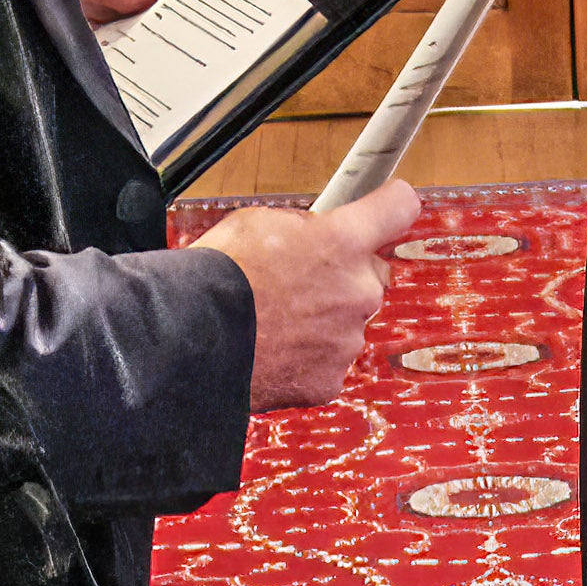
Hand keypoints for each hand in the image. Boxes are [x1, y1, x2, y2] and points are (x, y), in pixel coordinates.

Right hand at [193, 181, 425, 409]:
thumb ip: (304, 227)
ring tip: (274, 319)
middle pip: (372, 273)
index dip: (389, 207)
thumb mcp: (256, 223)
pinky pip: (328, 361)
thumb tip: (315, 233)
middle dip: (345, 274)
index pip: (398, 208)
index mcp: (343, 242)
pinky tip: (273, 350)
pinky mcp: (331, 378)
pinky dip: (307, 358)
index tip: (387, 209)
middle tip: (300, 280)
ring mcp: (348, 338)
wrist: (187, 341)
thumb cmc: (215, 277)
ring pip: (349, 321)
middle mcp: (358, 290)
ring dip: (323, 319)